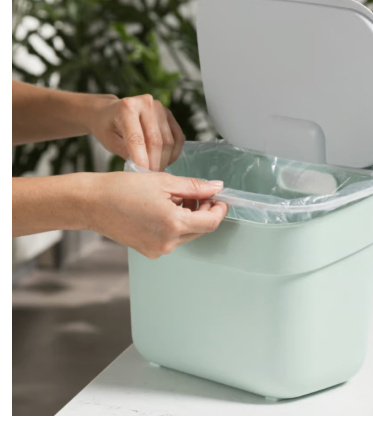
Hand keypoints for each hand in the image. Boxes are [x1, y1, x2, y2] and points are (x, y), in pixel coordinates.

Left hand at [88, 94, 184, 170]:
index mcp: (127, 107)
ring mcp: (160, 108)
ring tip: (155, 169)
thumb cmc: (106, 126)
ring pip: (169, 141)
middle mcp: (146, 103)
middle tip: (150, 177)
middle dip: (155, 163)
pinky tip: (164, 160)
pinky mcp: (169, 115)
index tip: (143, 175)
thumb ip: (126, 153)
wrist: (109, 111)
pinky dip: (173, 153)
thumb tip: (143, 168)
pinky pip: (178, 138)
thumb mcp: (109, 141)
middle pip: (157, 141)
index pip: (137, 138)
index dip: (141, 159)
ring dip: (164, 160)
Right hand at [89, 171, 228, 258]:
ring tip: (176, 198)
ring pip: (187, 234)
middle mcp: (168, 243)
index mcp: (173, 224)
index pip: (211, 223)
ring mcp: (158, 250)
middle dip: (204, 211)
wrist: (92, 204)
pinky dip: (176, 225)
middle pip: (201, 229)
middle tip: (197, 193)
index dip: (220, 210)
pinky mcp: (149, 252)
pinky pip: (173, 239)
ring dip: (190, 217)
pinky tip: (164, 210)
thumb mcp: (163, 182)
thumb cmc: (122, 189)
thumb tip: (216, 187)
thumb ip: (194, 187)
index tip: (220, 199)